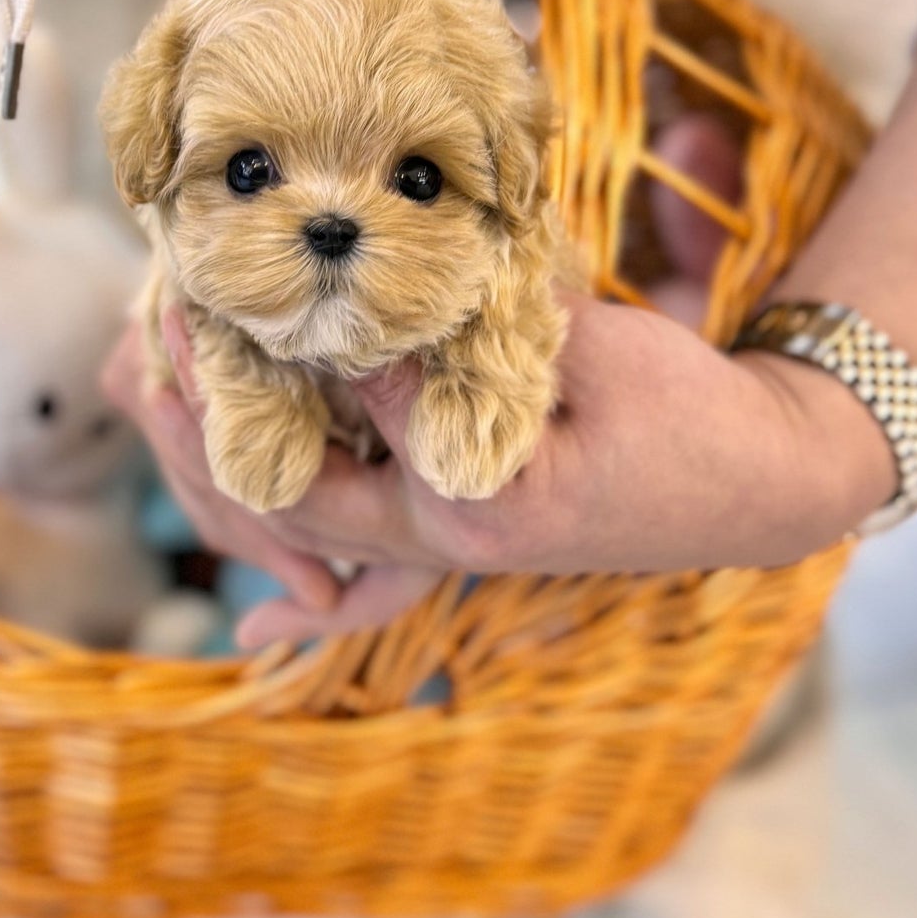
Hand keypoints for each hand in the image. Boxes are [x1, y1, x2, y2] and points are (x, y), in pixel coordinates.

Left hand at [107, 289, 895, 649]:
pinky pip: (366, 581)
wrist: (759, 483)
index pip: (336, 413)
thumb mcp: (586, 353)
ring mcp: (448, 552)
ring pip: (311, 532)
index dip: (270, 342)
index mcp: (469, 498)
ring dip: (240, 473)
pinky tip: (261, 635)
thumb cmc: (689, 416)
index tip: (211, 281)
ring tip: (167, 405)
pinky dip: (311, 603)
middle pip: (289, 491)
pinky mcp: (459, 543)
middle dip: (215, 420)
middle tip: (157, 337)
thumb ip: (474, 335)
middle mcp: (443, 541)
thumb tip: (367, 296)